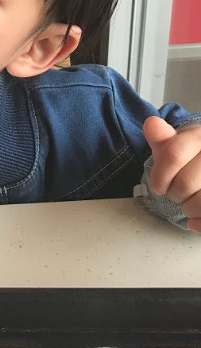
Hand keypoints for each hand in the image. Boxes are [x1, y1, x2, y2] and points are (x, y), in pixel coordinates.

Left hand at [143, 116, 200, 232]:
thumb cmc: (195, 157)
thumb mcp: (178, 144)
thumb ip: (163, 139)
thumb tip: (152, 124)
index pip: (173, 155)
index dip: (159, 176)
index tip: (158, 186)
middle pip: (185, 183)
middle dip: (174, 194)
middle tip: (177, 194)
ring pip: (200, 202)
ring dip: (188, 209)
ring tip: (188, 205)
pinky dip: (200, 223)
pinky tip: (195, 222)